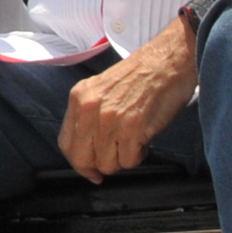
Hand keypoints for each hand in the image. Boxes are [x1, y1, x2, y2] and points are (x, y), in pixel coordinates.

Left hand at [58, 16, 198, 180]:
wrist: (166, 62)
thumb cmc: (140, 77)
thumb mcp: (100, 91)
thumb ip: (88, 116)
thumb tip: (86, 149)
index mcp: (79, 98)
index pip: (66, 144)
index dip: (78, 162)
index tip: (89, 170)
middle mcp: (89, 109)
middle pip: (82, 159)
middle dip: (97, 168)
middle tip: (114, 161)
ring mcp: (109, 119)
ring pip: (107, 164)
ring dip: (122, 159)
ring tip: (134, 141)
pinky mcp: (131, 128)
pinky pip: (128, 161)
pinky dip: (138, 156)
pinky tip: (144, 139)